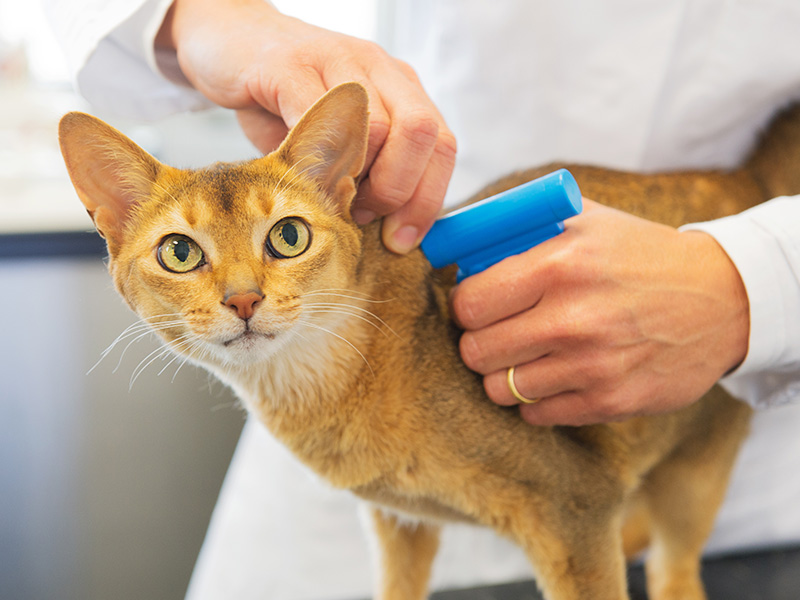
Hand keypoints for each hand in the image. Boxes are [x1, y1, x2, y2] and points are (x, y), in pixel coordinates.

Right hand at [157, 0, 455, 252]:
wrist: (227, 39)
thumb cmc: (284, 100)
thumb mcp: (336, 140)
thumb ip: (366, 175)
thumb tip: (387, 233)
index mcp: (400, 88)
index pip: (442, 146)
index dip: (428, 201)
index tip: (400, 240)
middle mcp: (379, 68)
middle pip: (422, 134)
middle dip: (398, 192)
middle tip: (363, 216)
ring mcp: (338, 61)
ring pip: (378, 129)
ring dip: (357, 181)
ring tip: (329, 197)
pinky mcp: (290, 66)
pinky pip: (319, 116)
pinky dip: (315, 159)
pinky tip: (300, 175)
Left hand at [450, 200, 749, 425]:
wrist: (723, 300)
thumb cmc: (641, 256)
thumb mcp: (586, 220)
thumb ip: (522, 228)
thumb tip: (460, 244)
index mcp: (561, 265)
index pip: (470, 303)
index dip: (466, 305)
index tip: (478, 305)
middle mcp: (574, 318)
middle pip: (476, 351)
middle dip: (478, 341)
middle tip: (496, 333)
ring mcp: (593, 366)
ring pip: (500, 389)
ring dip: (504, 374)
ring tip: (524, 356)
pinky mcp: (610, 402)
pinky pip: (536, 414)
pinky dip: (535, 399)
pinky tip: (554, 375)